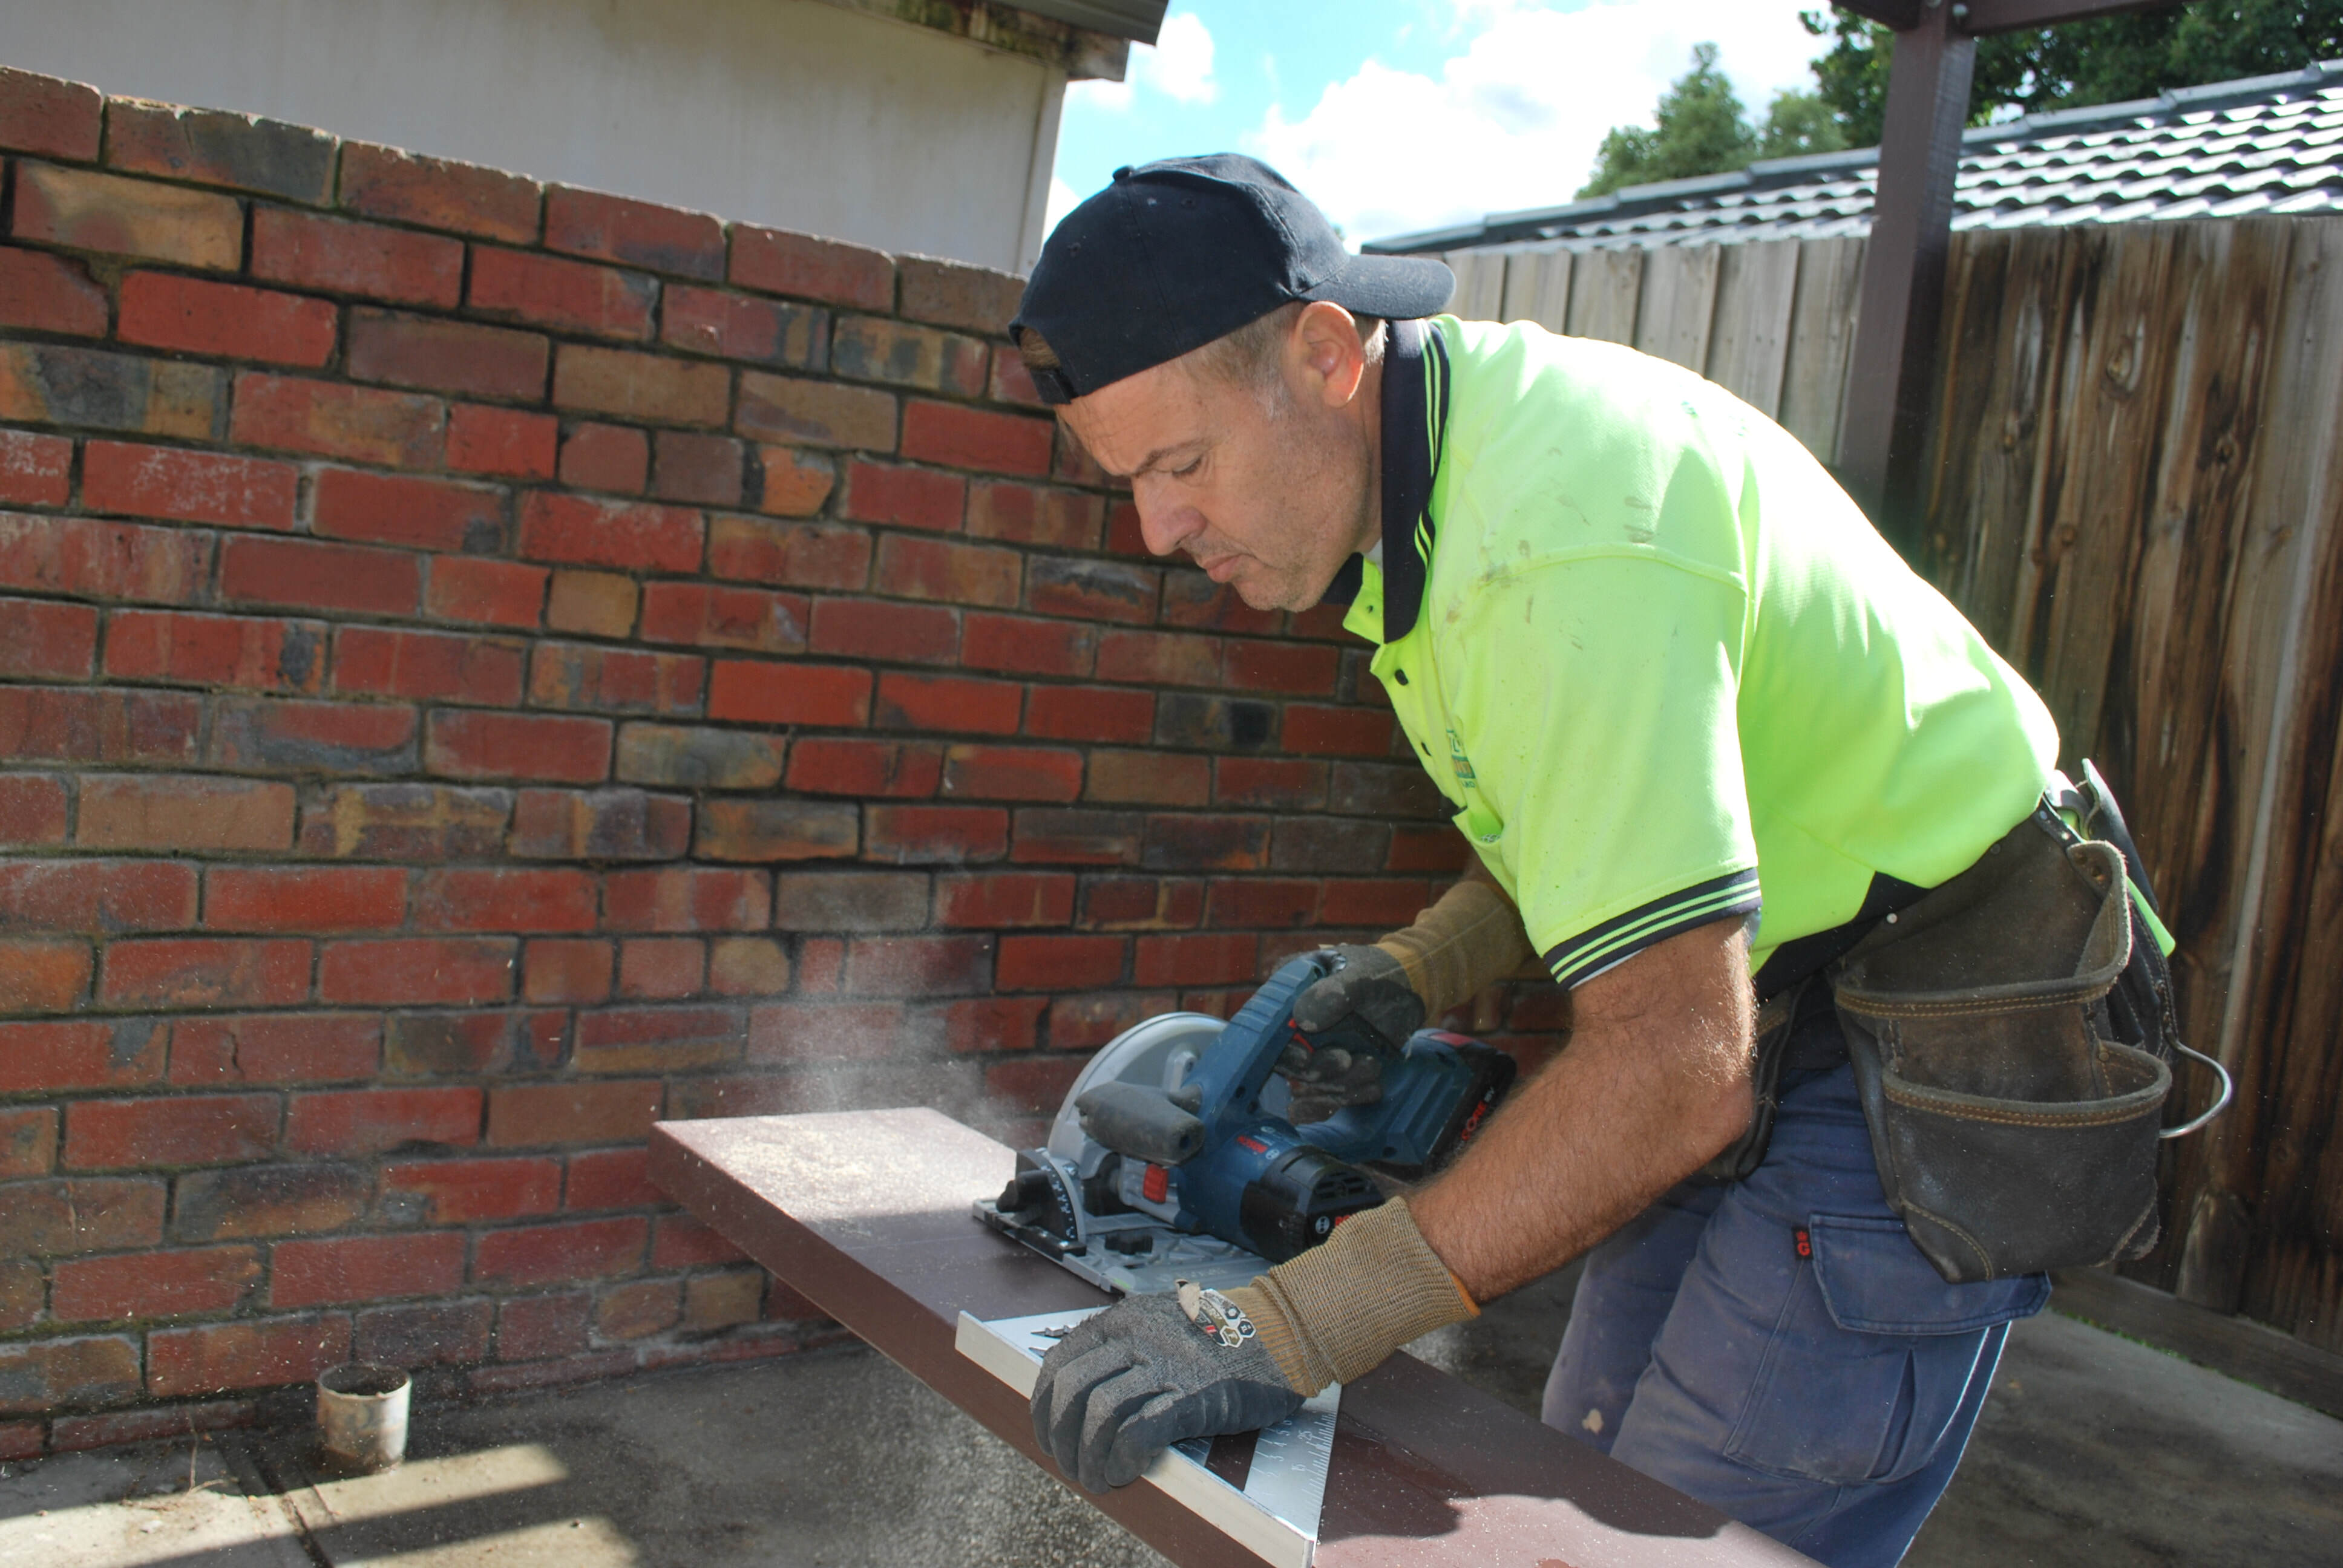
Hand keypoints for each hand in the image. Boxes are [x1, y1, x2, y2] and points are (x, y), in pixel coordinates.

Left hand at [1031, 1284, 1304, 1492]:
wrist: (1281, 1330)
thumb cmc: (1221, 1335)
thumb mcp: (1160, 1325)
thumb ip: (1123, 1349)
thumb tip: (1083, 1395)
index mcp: (1122, 1320)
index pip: (1058, 1363)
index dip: (1044, 1407)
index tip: (1049, 1435)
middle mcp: (1136, 1338)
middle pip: (1072, 1391)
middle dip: (1061, 1438)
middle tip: (1072, 1466)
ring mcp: (1166, 1366)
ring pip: (1099, 1414)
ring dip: (1089, 1457)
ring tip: (1099, 1479)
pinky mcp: (1194, 1396)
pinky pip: (1139, 1432)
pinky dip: (1122, 1459)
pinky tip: (1126, 1471)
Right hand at [1280, 946, 1425, 1119]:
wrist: (1408, 988)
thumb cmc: (1381, 972)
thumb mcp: (1360, 976)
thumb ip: (1334, 993)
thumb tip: (1301, 1020)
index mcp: (1288, 992)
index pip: (1269, 1029)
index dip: (1282, 1048)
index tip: (1305, 1057)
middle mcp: (1292, 1025)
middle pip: (1288, 1062)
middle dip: (1318, 1069)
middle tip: (1347, 1060)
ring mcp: (1312, 1049)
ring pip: (1312, 1083)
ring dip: (1340, 1085)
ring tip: (1372, 1067)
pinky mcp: (1332, 1069)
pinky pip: (1331, 1094)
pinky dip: (1350, 1096)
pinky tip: (1372, 1089)